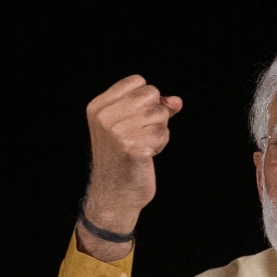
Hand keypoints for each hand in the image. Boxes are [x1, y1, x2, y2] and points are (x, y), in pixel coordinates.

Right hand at [78, 75, 181, 259]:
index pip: (138, 81)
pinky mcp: (132, 147)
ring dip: (159, 131)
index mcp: (99, 106)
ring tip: (143, 145)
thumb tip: (177, 102)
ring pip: (160, 114)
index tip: (136, 119)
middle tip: (141, 135)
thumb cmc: (125, 159)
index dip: (147, 99)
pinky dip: (160, 144)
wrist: (115, 194)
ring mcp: (117, 132)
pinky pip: (162, 134)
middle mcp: (105, 116)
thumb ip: (155, 108)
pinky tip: (147, 155)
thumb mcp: (132, 126)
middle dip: (155, 115)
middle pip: (152, 94)